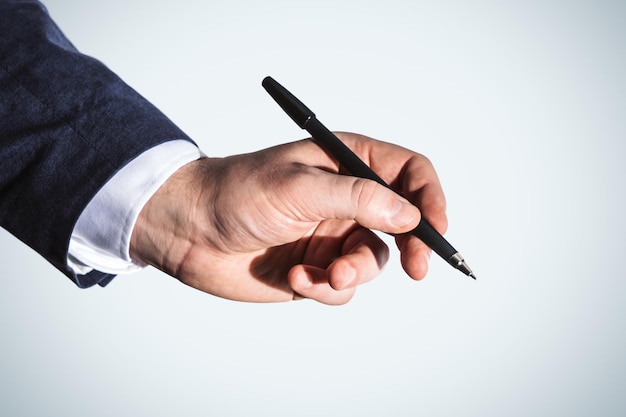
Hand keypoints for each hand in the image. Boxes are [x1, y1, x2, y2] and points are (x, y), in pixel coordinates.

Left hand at [130, 132, 446, 304]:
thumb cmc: (236, 193)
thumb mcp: (299, 187)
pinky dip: (325, 288)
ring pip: (373, 261)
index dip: (429, 198)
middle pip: (403, 221)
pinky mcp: (316, 268)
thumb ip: (357, 199)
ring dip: (355, 272)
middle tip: (418, 268)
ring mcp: (331, 235)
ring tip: (326, 274)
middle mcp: (345, 199)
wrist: (188, 230)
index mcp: (345, 163)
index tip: (435, 228)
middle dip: (412, 246)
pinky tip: (295, 277)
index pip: (407, 173)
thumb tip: (409, 215)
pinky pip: (343, 287)